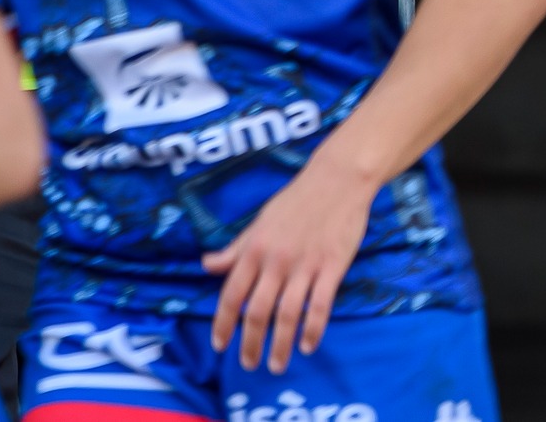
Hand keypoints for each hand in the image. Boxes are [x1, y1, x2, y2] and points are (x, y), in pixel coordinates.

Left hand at [204, 158, 376, 372]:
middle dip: (250, 344)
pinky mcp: (332, 267)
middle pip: (257, 312)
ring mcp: (305, 265)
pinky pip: (320, 305)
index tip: (220, 345)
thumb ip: (236, 248)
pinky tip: (308, 346)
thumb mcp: (259, 222)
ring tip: (277, 366)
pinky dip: (313, 329)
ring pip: (288, 315)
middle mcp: (276, 261)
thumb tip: (207, 265)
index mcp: (255, 249)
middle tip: (249, 365)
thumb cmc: (297, 200)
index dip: (223, 324)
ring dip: (280, 346)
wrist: (338, 179)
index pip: (232, 295)